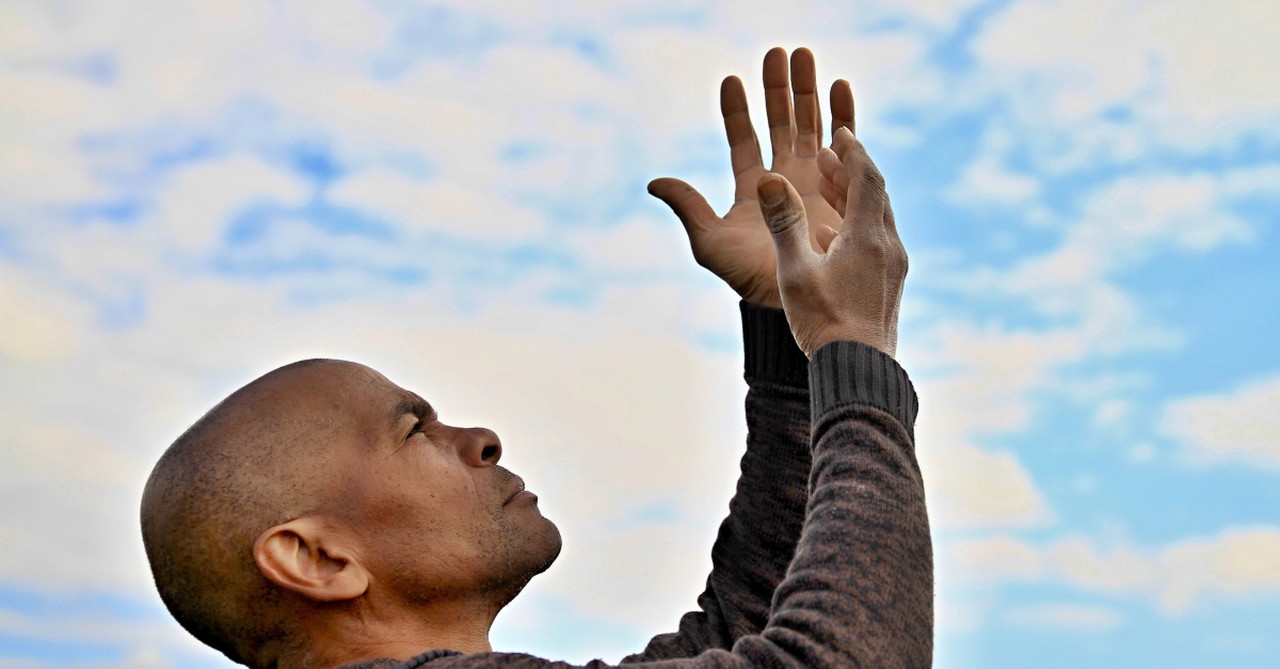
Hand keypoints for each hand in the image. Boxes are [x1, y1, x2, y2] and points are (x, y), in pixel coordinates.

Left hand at [650, 47, 851, 307]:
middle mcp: (784, 179)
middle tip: (777, 52)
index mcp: (752, 188)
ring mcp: (814, 181)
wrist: (795, 297)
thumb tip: (652, 182)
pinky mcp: (842, 186)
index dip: (735, 111)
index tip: (730, 80)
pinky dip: (842, 113)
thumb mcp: (709, 242)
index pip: (743, 139)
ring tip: (804, 56)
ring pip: (811, 124)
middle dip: (778, 87)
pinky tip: (839, 86)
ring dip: (808, 90)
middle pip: (780, 122)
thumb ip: (686, 207)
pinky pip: (845, 143)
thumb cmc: (749, 277)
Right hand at [757, 127, 905, 357]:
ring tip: (827, 186)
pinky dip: (854, 226)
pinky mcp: (889, 285)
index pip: (867, 178)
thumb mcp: (796, 271)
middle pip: (875, 195)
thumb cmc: (825, 323)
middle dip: (851, 169)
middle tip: (829, 152)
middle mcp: (889, 247)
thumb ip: (784, 223)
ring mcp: (893, 268)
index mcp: (868, 237)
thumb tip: (767, 179)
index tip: (839, 132)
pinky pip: (875, 243)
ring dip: (853, 197)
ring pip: (877, 219)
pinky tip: (831, 235)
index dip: (852, 151)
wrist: (858, 372)